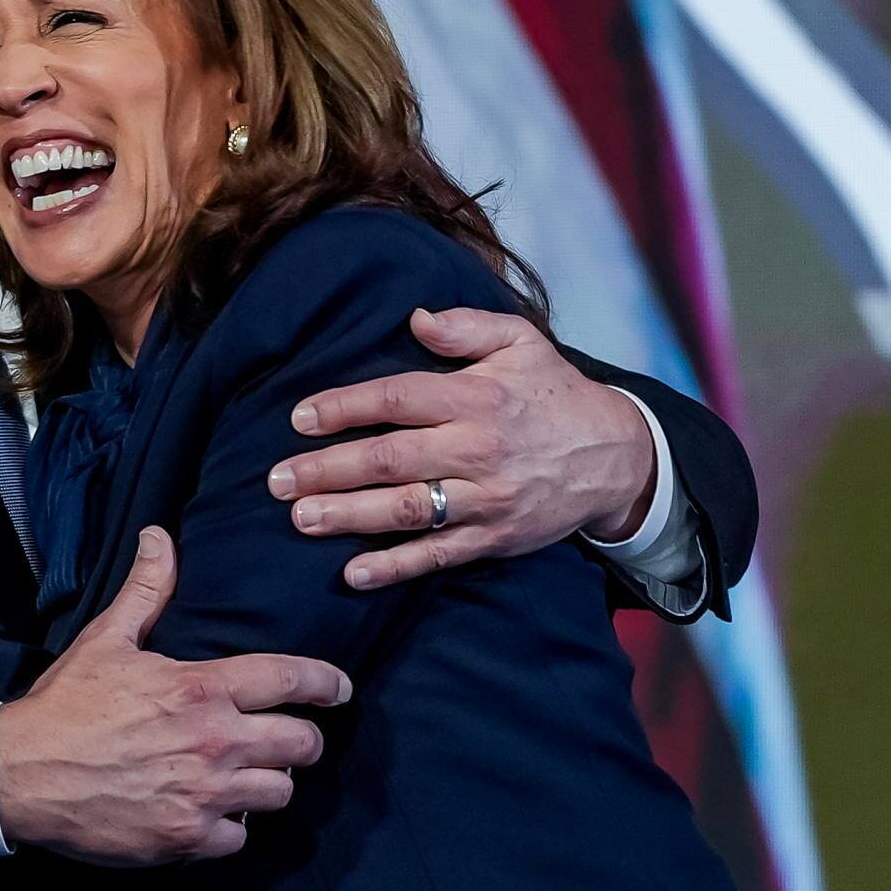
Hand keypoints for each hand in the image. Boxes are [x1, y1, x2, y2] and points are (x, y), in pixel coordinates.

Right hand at [0, 528, 353, 864]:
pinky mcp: (186, 838)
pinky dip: (231, 828)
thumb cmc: (64, 705)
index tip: (340, 689)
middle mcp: (213, 742)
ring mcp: (203, 795)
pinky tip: (212, 813)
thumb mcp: (106, 639)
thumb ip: (146, 590)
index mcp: (200, 688)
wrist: (18, 774)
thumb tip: (159, 537)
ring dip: (268, 785)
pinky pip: (240, 839)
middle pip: (302, 744)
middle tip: (289, 739)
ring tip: (248, 777)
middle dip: (302, 740)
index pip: (290, 679)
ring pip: (279, 794)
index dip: (326, 683)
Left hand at [264, 308, 656, 591]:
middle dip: (326, 470)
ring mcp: (485, 498)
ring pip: (405, 510)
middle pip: (388, 460)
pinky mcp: (494, 537)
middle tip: (276, 480)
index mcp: (475, 397)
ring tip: (300, 520)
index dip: (343, 408)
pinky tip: (353, 573)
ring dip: (348, 517)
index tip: (299, 417)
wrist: (614, 455)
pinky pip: (437, 556)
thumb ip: (467, 326)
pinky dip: (394, 567)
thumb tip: (415, 318)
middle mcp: (476, 448)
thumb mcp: (521, 342)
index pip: (396, 399)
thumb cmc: (553, 393)